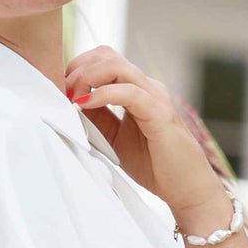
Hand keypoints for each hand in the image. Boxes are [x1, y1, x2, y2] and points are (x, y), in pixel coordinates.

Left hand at [65, 45, 224, 211]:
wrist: (189, 192)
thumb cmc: (153, 164)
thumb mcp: (113, 137)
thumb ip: (95, 117)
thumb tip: (68, 101)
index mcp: (136, 88)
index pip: (103, 59)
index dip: (77, 66)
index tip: (59, 86)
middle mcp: (146, 86)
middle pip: (107, 54)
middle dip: (78, 67)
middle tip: (62, 90)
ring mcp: (155, 97)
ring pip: (117, 65)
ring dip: (87, 76)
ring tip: (72, 96)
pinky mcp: (160, 114)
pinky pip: (129, 92)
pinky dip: (102, 94)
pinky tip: (85, 104)